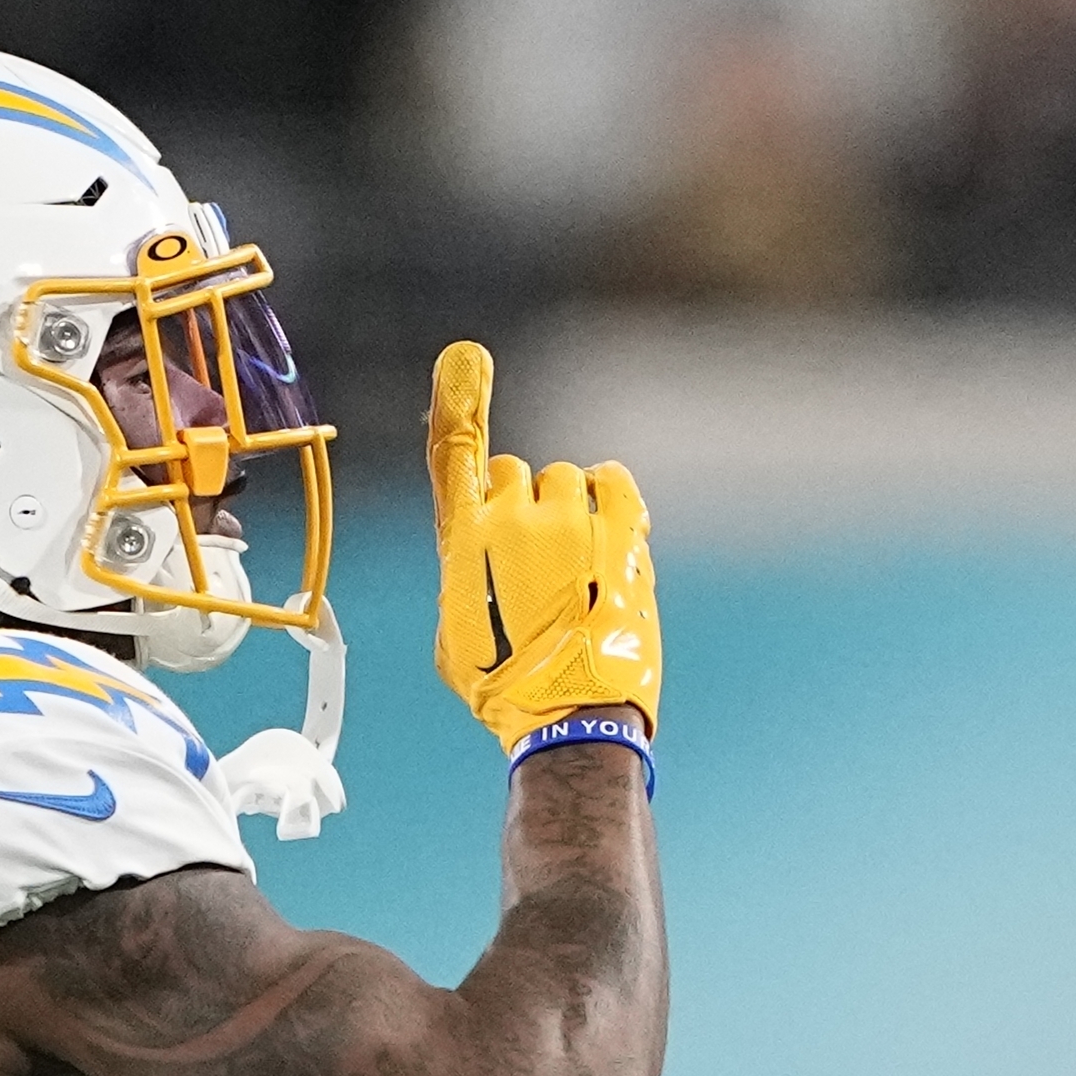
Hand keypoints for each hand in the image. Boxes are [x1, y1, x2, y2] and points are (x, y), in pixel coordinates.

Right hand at [428, 340, 660, 747]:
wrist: (572, 717)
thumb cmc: (506, 687)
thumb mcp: (454, 636)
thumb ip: (461, 571)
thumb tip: (474, 538)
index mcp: (464, 543)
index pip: (455, 457)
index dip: (457, 404)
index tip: (463, 358)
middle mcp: (515, 520)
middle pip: (514, 473)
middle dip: (519, 508)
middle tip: (531, 566)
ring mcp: (572, 523)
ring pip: (563, 479)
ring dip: (564, 510)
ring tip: (571, 567)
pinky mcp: (621, 531)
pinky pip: (611, 482)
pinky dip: (605, 496)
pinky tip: (602, 528)